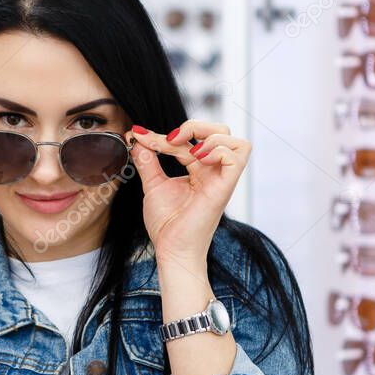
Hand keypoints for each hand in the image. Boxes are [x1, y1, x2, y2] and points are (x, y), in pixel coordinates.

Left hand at [126, 120, 250, 264]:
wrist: (171, 248)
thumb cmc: (167, 224)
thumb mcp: (153, 185)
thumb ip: (147, 160)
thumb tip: (137, 137)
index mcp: (199, 170)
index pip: (188, 140)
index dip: (163, 135)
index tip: (140, 136)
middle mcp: (213, 172)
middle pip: (220, 131)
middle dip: (195, 125)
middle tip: (170, 139)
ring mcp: (221, 179)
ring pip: (235, 141)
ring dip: (210, 136)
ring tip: (188, 151)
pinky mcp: (225, 187)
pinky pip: (237, 156)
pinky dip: (218, 149)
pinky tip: (198, 159)